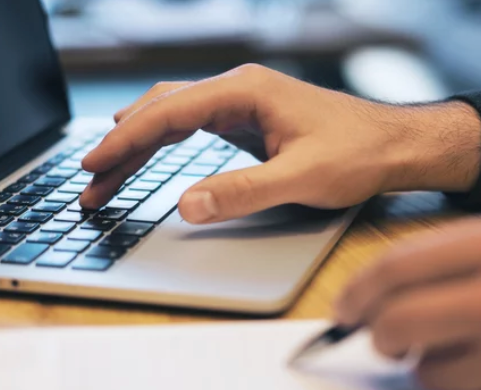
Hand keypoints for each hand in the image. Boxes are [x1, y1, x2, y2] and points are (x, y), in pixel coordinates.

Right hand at [80, 64, 479, 223]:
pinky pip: (189, 125)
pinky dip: (161, 142)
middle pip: (160, 111)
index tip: (94, 163)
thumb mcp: (301, 178)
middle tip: (90, 178)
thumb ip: (242, 192)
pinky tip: (146, 154)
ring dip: (137, 145)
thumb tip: (185, 205)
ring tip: (107, 173)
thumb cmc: (357, 153)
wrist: (393, 145)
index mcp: (243, 92)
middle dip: (122, 145)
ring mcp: (239, 102)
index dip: (126, 141)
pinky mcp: (244, 118)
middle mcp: (236, 89)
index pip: (167, 113)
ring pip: (171, 116)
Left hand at [335, 219, 480, 389]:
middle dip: (374, 331)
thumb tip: (361, 301)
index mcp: (480, 244)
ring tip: (430, 342)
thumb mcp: (477, 247)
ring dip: (409, 355)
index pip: (396, 267)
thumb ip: (429, 265)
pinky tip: (459, 358)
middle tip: (375, 334)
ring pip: (417, 362)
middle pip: (397, 320)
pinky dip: (438, 374)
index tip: (342, 309)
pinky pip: (442, 382)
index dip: (357, 290)